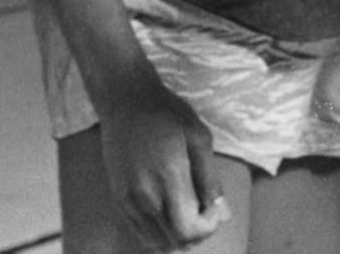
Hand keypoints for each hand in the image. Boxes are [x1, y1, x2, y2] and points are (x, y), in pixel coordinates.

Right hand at [95, 76, 230, 249]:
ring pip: (156, 240)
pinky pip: (139, 231)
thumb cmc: (166, 113)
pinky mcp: (117, 197)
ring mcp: (127, 198)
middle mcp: (145, 193)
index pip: (189, 229)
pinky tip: (168, 212)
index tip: (214, 208)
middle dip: (196, 232)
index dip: (208, 227)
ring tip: (187, 211)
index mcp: (168, 176)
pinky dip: (158, 232)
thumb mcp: (198, 137)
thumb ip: (210, 179)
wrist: (125, 99)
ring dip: (177, 235)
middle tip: (205, 211)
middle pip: (174, 240)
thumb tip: (221, 212)